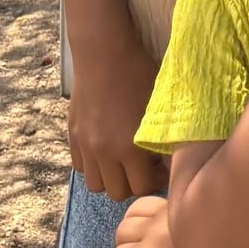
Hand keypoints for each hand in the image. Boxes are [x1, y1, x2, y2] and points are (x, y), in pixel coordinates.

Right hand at [67, 28, 164, 200]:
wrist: (104, 55)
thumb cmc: (140, 74)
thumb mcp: (160, 106)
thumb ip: (164, 137)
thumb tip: (175, 160)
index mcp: (129, 147)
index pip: (142, 187)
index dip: (156, 180)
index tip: (163, 168)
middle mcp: (104, 152)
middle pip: (118, 193)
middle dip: (134, 184)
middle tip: (146, 168)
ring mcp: (86, 146)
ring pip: (96, 185)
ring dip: (112, 179)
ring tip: (125, 162)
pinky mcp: (73, 137)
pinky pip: (81, 167)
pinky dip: (94, 166)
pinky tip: (107, 149)